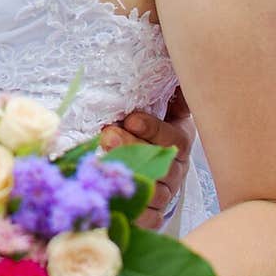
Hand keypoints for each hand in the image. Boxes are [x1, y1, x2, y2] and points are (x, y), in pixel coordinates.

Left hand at [101, 86, 194, 230]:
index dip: (153, 129)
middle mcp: (175, 166)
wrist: (127, 161)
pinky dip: (132, 211)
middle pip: (161, 164)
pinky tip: (110, 198)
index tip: (130, 118)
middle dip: (131, 147)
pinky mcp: (154, 214)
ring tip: (99, 162)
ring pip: (154, 191)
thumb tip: (167, 56)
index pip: (174, 137)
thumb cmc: (132, 123)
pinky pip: (150, 219)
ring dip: (126, 176)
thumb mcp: (149, 100)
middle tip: (106, 133)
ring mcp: (166, 191)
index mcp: (177, 137)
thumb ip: (160, 86)